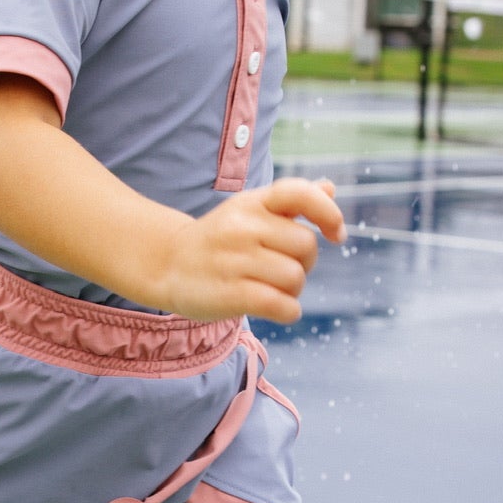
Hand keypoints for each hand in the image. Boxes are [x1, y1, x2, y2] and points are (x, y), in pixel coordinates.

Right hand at [151, 180, 344, 323]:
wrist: (166, 265)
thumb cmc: (219, 240)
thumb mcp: (249, 212)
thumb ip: (291, 202)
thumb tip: (329, 190)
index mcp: (251, 202)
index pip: (299, 193)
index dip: (328, 213)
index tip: (336, 234)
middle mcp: (242, 227)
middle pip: (306, 246)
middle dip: (305, 263)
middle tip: (282, 269)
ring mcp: (234, 260)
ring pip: (295, 278)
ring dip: (293, 291)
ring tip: (273, 289)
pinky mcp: (230, 294)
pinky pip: (281, 305)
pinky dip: (288, 312)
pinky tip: (279, 309)